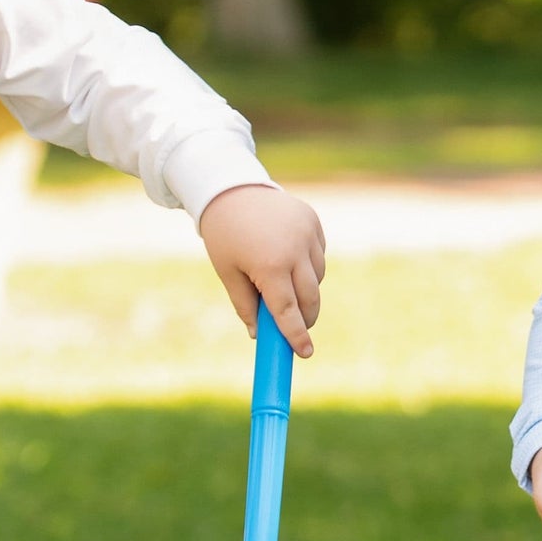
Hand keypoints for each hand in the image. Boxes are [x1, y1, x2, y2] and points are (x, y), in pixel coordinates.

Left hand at [200, 183, 325, 356]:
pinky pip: (318, 255)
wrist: (231, 187)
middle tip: (295, 326)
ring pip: (317, 276)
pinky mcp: (313, 221)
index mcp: (270, 265)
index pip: (288, 311)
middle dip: (305, 316)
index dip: (296, 335)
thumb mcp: (228, 273)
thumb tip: (258, 335)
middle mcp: (295, 249)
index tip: (305, 353)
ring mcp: (308, 233)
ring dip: (305, 288)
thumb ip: (245, 306)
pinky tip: (288, 256)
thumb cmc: (224, 234)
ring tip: (282, 280)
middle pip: (310, 298)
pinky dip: (308, 264)